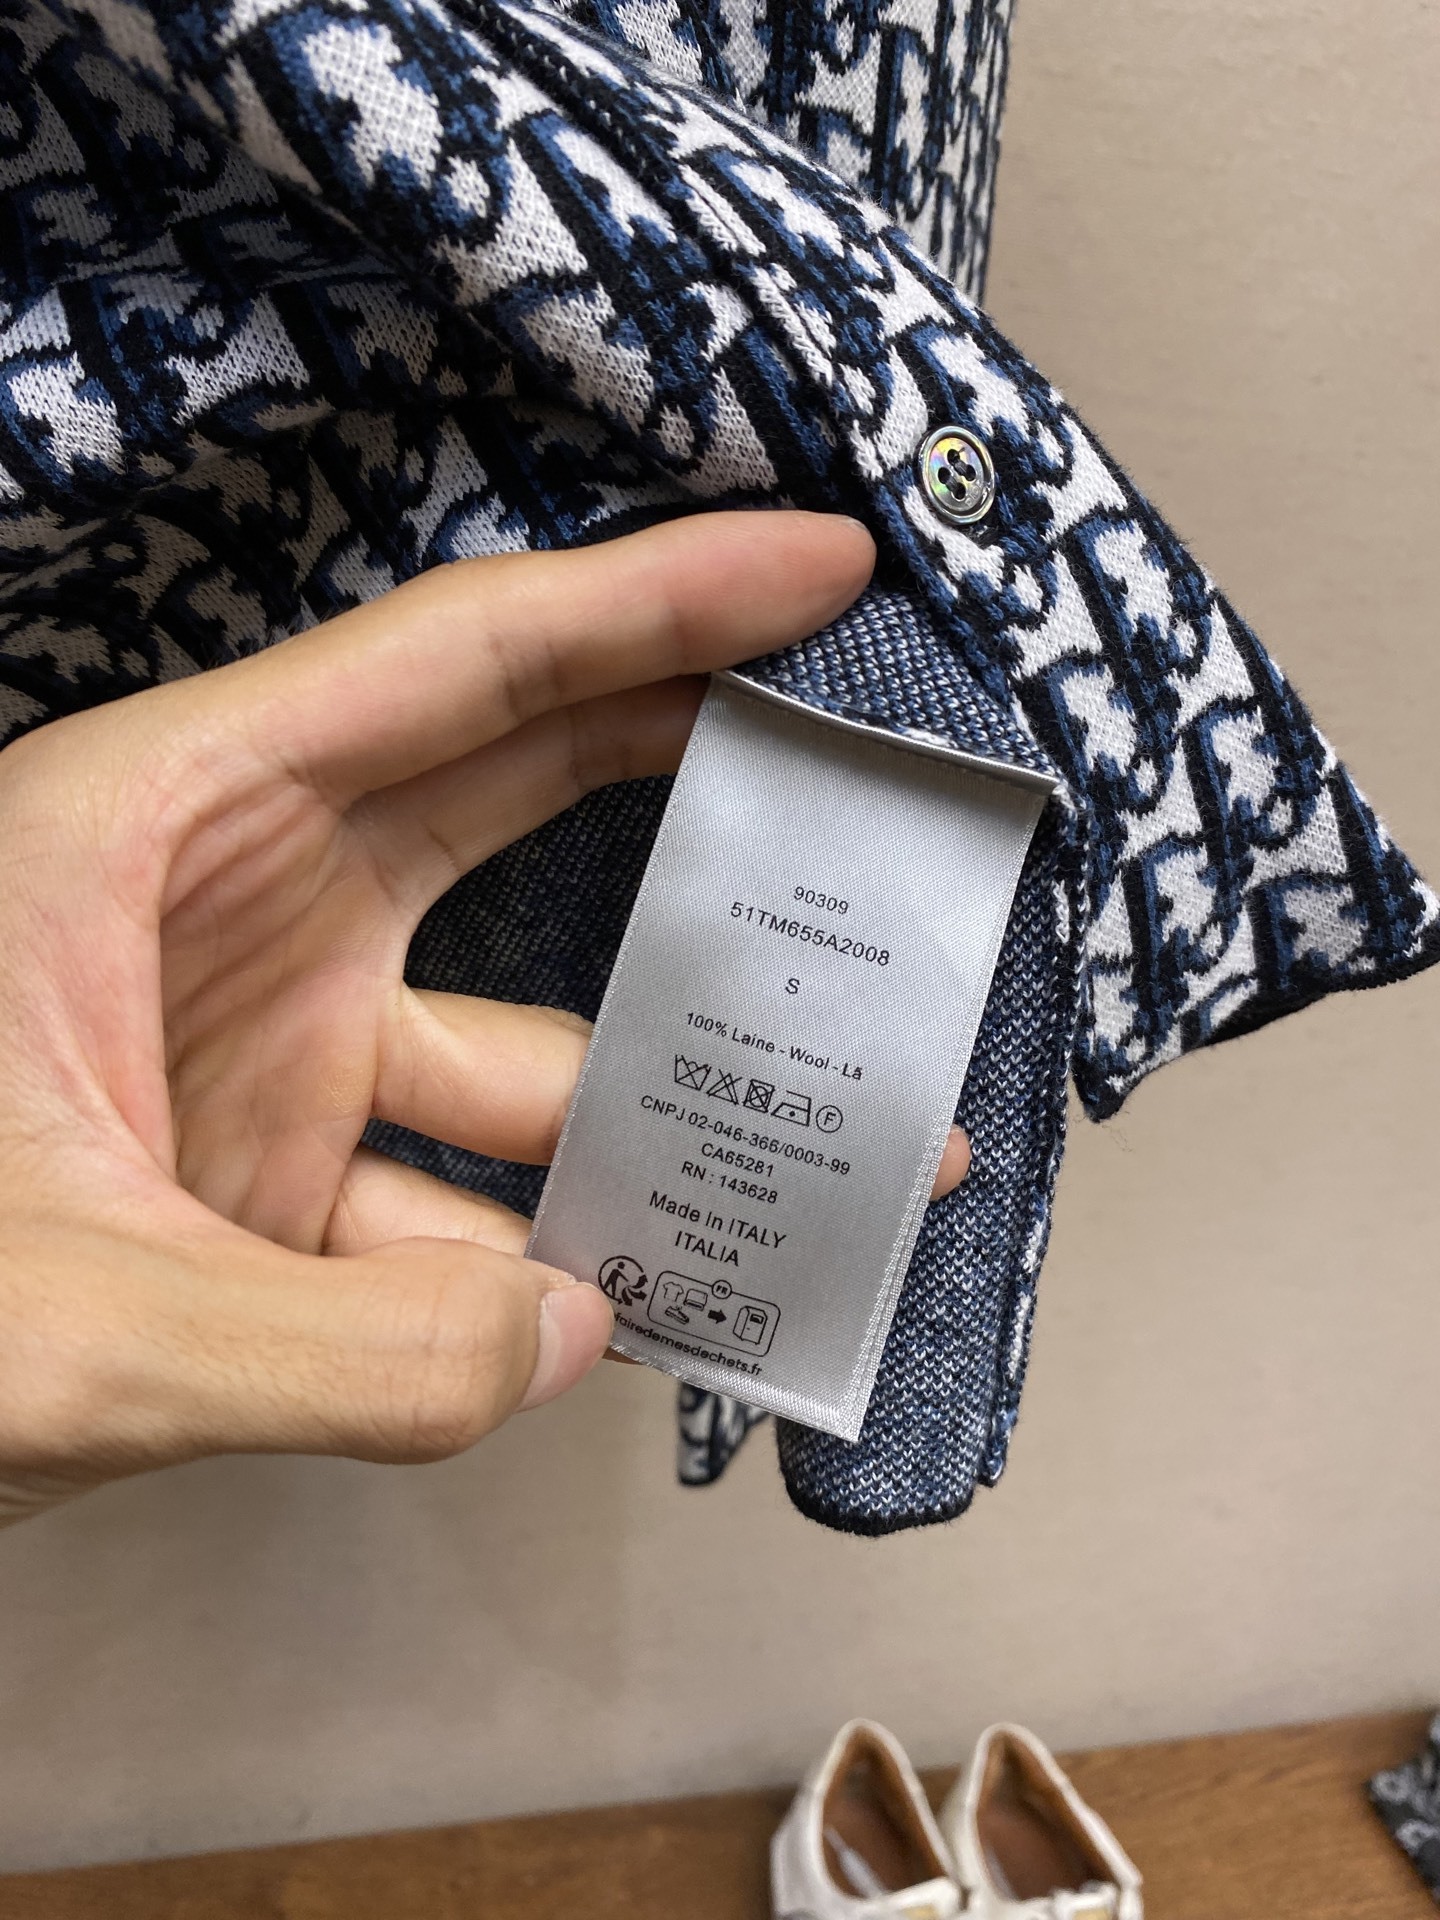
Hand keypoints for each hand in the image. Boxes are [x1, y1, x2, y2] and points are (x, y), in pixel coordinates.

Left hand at [0, 511, 964, 1524]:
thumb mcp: (56, 1316)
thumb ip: (332, 1348)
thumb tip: (586, 1336)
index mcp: (158, 827)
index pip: (453, 666)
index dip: (654, 602)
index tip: (823, 566)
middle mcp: (232, 913)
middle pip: (514, 797)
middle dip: (702, 777)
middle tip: (873, 772)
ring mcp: (265, 1056)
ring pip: (519, 1049)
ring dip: (672, 1104)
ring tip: (864, 1140)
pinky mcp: (274, 1189)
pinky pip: (462, 1206)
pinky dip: (565, 1258)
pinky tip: (682, 1298)